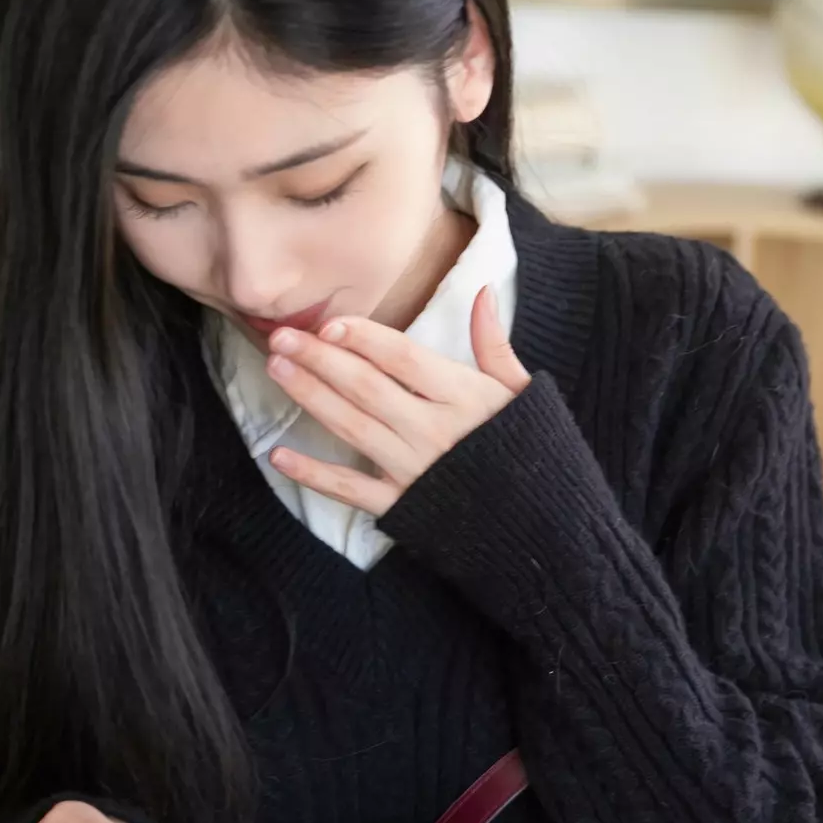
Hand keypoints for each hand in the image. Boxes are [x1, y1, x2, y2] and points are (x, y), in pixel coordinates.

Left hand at [263, 285, 531, 514]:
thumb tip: (483, 292)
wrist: (545, 530)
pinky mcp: (402, 507)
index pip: (402, 357)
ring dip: (310, 397)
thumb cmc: (535, 455)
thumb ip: (495, 344)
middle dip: (320, 359)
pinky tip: (279, 456)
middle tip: (281, 337)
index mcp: (464, 397)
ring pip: (351, 426)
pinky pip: (350, 489)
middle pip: (365, 386)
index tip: (330, 323)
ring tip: (277, 370)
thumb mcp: (522, 394)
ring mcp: (414, 470)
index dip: (363, 337)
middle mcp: (433, 430)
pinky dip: (313, 474)